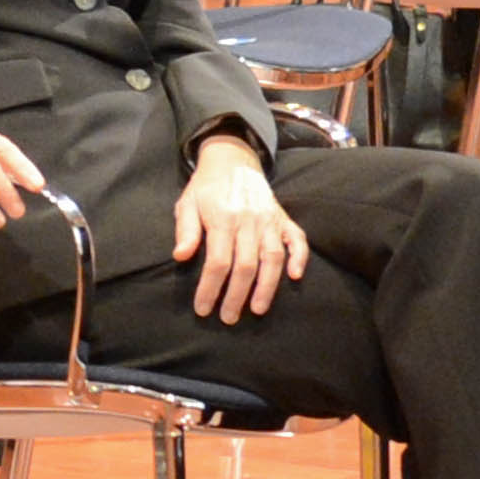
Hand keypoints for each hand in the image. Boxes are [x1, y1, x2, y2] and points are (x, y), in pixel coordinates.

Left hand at [170, 135, 307, 320]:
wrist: (232, 160)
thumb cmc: (205, 188)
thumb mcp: (187, 204)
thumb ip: (185, 230)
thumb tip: (180, 256)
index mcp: (223, 218)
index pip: (218, 262)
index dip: (210, 288)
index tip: (203, 309)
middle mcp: (249, 220)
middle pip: (246, 265)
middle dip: (237, 296)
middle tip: (228, 318)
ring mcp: (269, 220)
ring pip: (273, 257)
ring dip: (267, 286)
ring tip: (257, 309)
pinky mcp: (283, 218)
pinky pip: (297, 239)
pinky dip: (299, 257)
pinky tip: (295, 276)